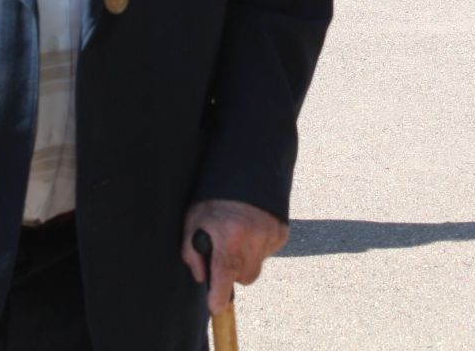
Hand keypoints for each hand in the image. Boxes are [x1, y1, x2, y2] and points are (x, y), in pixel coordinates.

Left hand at [180, 199, 287, 314]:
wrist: (247, 167)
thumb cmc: (214, 195)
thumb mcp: (193, 220)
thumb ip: (192, 253)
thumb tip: (202, 277)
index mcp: (229, 238)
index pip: (225, 280)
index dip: (218, 297)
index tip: (215, 307)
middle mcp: (253, 241)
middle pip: (245, 277)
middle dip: (234, 271)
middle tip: (225, 252)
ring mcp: (271, 237)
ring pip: (256, 266)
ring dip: (247, 258)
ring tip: (238, 233)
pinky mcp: (282, 233)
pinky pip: (268, 252)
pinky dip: (259, 246)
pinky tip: (252, 227)